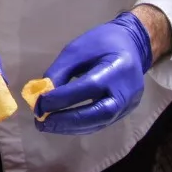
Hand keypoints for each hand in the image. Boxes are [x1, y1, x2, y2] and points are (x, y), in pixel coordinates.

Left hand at [33, 13, 152, 135]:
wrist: (132, 46)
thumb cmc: (101, 44)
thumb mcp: (76, 50)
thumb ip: (60, 72)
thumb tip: (42, 97)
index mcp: (116, 68)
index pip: (88, 88)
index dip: (62, 98)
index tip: (38, 104)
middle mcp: (126, 91)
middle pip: (98, 113)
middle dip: (67, 120)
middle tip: (42, 122)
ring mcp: (129, 104)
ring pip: (99, 122)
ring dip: (71, 127)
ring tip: (48, 125)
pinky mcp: (125, 112)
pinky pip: (101, 123)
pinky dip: (80, 126)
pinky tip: (62, 124)